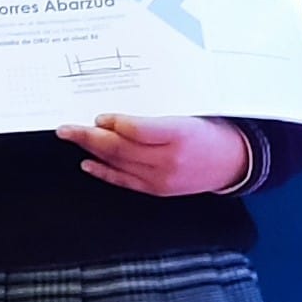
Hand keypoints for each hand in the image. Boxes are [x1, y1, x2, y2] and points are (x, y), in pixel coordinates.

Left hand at [59, 113, 250, 196]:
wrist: (234, 162)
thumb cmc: (212, 131)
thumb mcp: (191, 112)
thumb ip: (155, 114)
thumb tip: (118, 115)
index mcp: (180, 133)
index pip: (138, 129)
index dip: (115, 123)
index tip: (99, 116)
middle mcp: (170, 159)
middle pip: (122, 148)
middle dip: (89, 137)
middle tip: (67, 128)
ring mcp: (162, 178)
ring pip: (119, 164)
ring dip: (91, 152)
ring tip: (72, 139)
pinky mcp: (158, 190)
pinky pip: (125, 182)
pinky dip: (104, 173)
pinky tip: (88, 164)